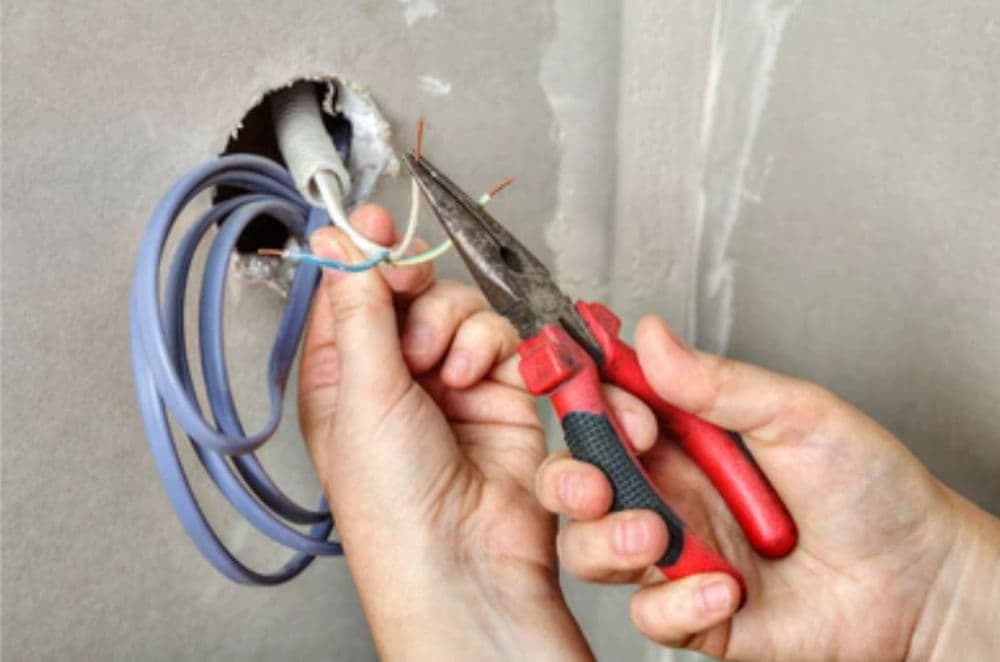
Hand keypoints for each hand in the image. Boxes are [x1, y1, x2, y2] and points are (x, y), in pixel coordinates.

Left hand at [297, 206, 601, 660]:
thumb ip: (359, 309)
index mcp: (342, 377)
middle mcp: (395, 376)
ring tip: (444, 370)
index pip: (350, 294)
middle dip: (415, 293)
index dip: (363, 256)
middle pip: (409, 291)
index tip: (375, 225)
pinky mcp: (502, 391)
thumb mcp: (360, 393)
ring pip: (459, 307)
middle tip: (411, 306)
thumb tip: (337, 241)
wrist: (464, 559)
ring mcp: (450, 382)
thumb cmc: (392, 505)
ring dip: (453, 327)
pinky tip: (475, 377)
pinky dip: (491, 346)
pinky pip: (500, 334)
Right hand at [536, 316, 999, 659]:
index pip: (608, 413)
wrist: (921, 582)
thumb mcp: (798, 415)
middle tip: (597, 480)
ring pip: (591, 550)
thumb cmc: (872, 492)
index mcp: (687, 440)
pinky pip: (648, 614)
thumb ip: (718, 382)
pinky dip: (677, 604)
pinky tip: (725, 590)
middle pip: (581, 483)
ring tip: (655, 536)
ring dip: (610, 541)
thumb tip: (654, 336)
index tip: (618, 404)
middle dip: (571, 479)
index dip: (596, 406)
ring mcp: (680, 553)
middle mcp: (673, 494)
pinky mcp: (695, 614)